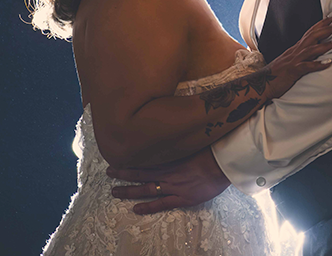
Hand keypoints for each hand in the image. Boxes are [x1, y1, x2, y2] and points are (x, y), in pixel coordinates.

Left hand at [107, 147, 230, 213]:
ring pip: (146, 189)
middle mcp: (167, 172)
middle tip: (109, 172)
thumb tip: (170, 123)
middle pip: (140, 173)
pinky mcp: (182, 198)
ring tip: (114, 192)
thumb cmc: (210, 148)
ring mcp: (173, 186)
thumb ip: (179, 135)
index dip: (130, 158)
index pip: (144, 158)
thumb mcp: (191, 137)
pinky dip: (148, 206)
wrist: (222, 163)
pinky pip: (162, 203)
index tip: (117, 156)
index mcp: (169, 156)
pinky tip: (135, 209)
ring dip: (129, 191)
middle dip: (123, 173)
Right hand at [265, 14, 331, 99]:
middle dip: (328, 28)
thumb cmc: (277, 74)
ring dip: (327, 43)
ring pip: (312, 48)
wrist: (261, 83)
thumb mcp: (290, 61)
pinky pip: (307, 66)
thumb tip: (313, 52)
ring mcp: (294, 60)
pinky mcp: (293, 71)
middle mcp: (295, 51)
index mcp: (296, 48)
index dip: (322, 23)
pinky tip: (329, 62)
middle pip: (313, 35)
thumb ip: (301, 55)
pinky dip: (318, 63)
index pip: (310, 32)